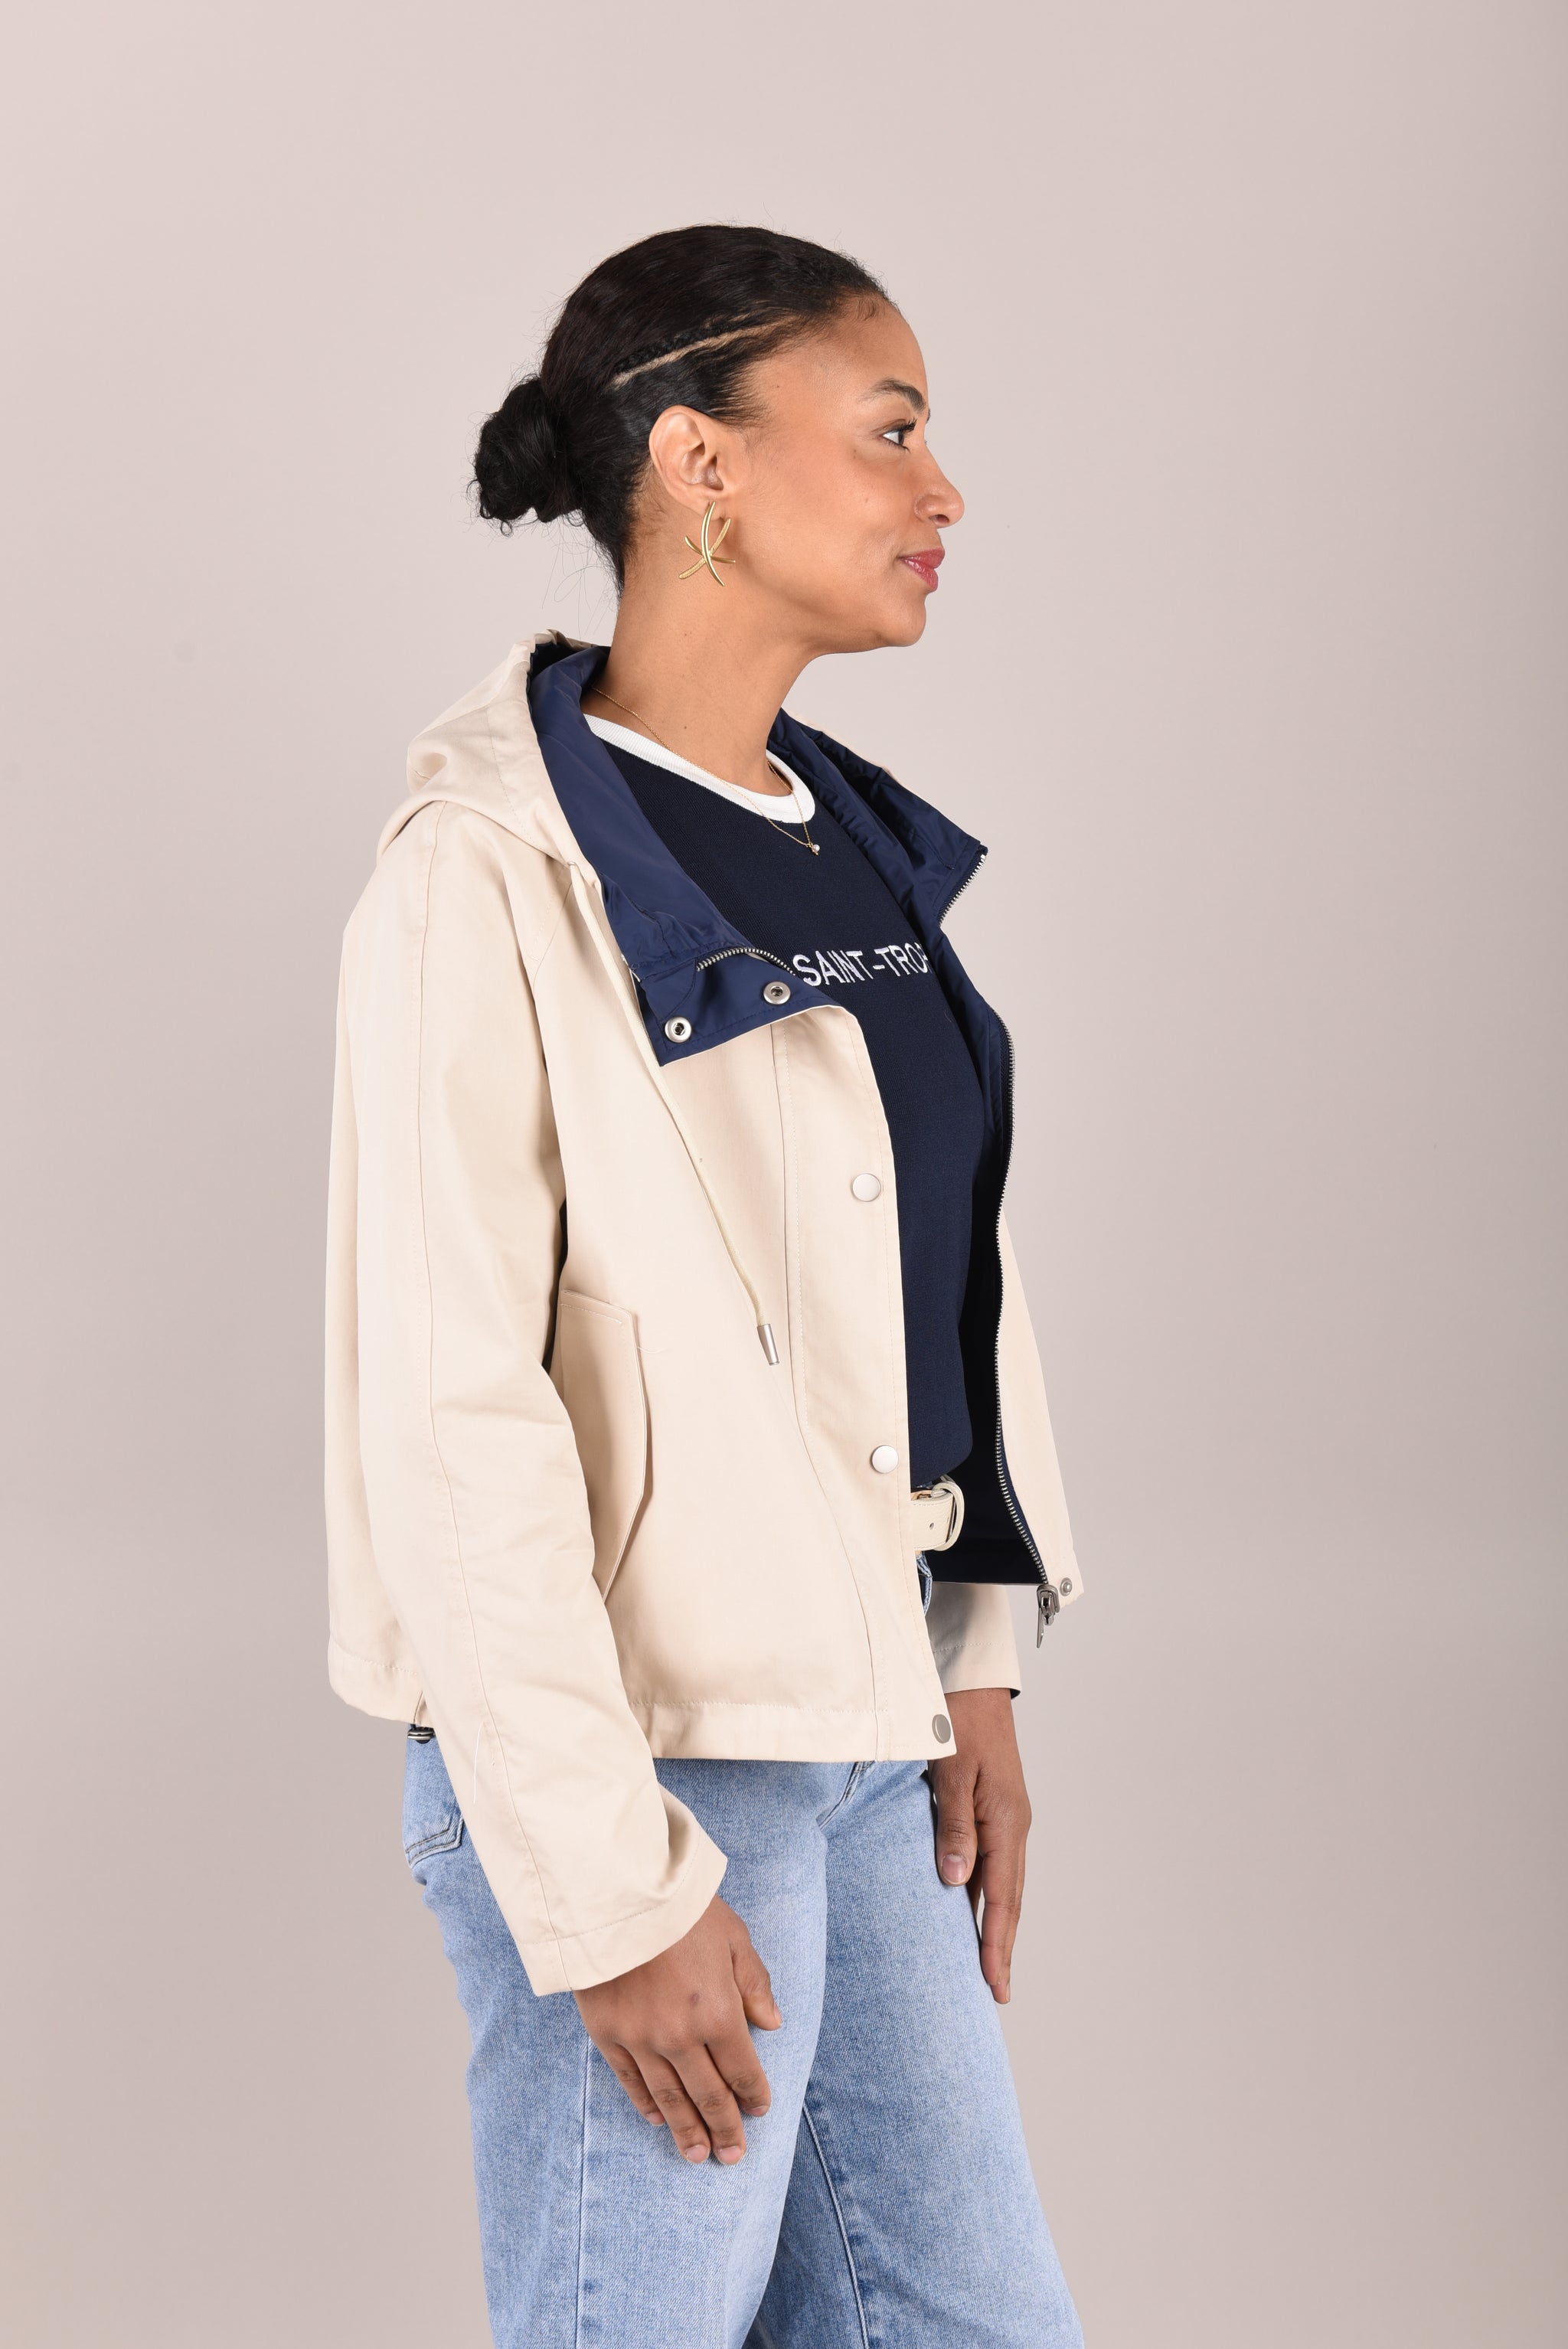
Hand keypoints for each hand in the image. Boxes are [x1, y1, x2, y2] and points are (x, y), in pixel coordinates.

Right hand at [574, 1894, 781, 2163]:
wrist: (616, 1895)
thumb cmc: (681, 1909)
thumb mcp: (734, 1937)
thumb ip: (754, 1984)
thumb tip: (772, 2023)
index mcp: (718, 2014)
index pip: (741, 2069)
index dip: (753, 2093)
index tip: (759, 2110)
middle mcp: (681, 2037)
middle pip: (707, 2094)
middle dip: (724, 2127)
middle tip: (733, 2156)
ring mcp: (641, 2039)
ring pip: (669, 2098)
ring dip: (687, 2130)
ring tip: (698, 2156)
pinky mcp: (607, 2033)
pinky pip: (631, 2081)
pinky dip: (646, 2104)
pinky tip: (658, 2120)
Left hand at [927, 1686, 1031, 2002]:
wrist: (973, 1683)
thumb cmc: (958, 1721)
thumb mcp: (951, 1772)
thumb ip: (954, 1826)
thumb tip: (955, 1882)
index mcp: (1006, 1821)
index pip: (1001, 1896)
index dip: (996, 1943)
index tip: (994, 1984)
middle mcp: (1013, 1825)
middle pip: (1009, 1899)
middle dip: (1002, 1946)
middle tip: (997, 1992)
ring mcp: (1007, 1819)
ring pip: (1003, 1883)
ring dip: (996, 1924)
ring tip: (988, 1964)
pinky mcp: (996, 1810)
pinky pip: (994, 1863)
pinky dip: (986, 1894)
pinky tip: (972, 1909)